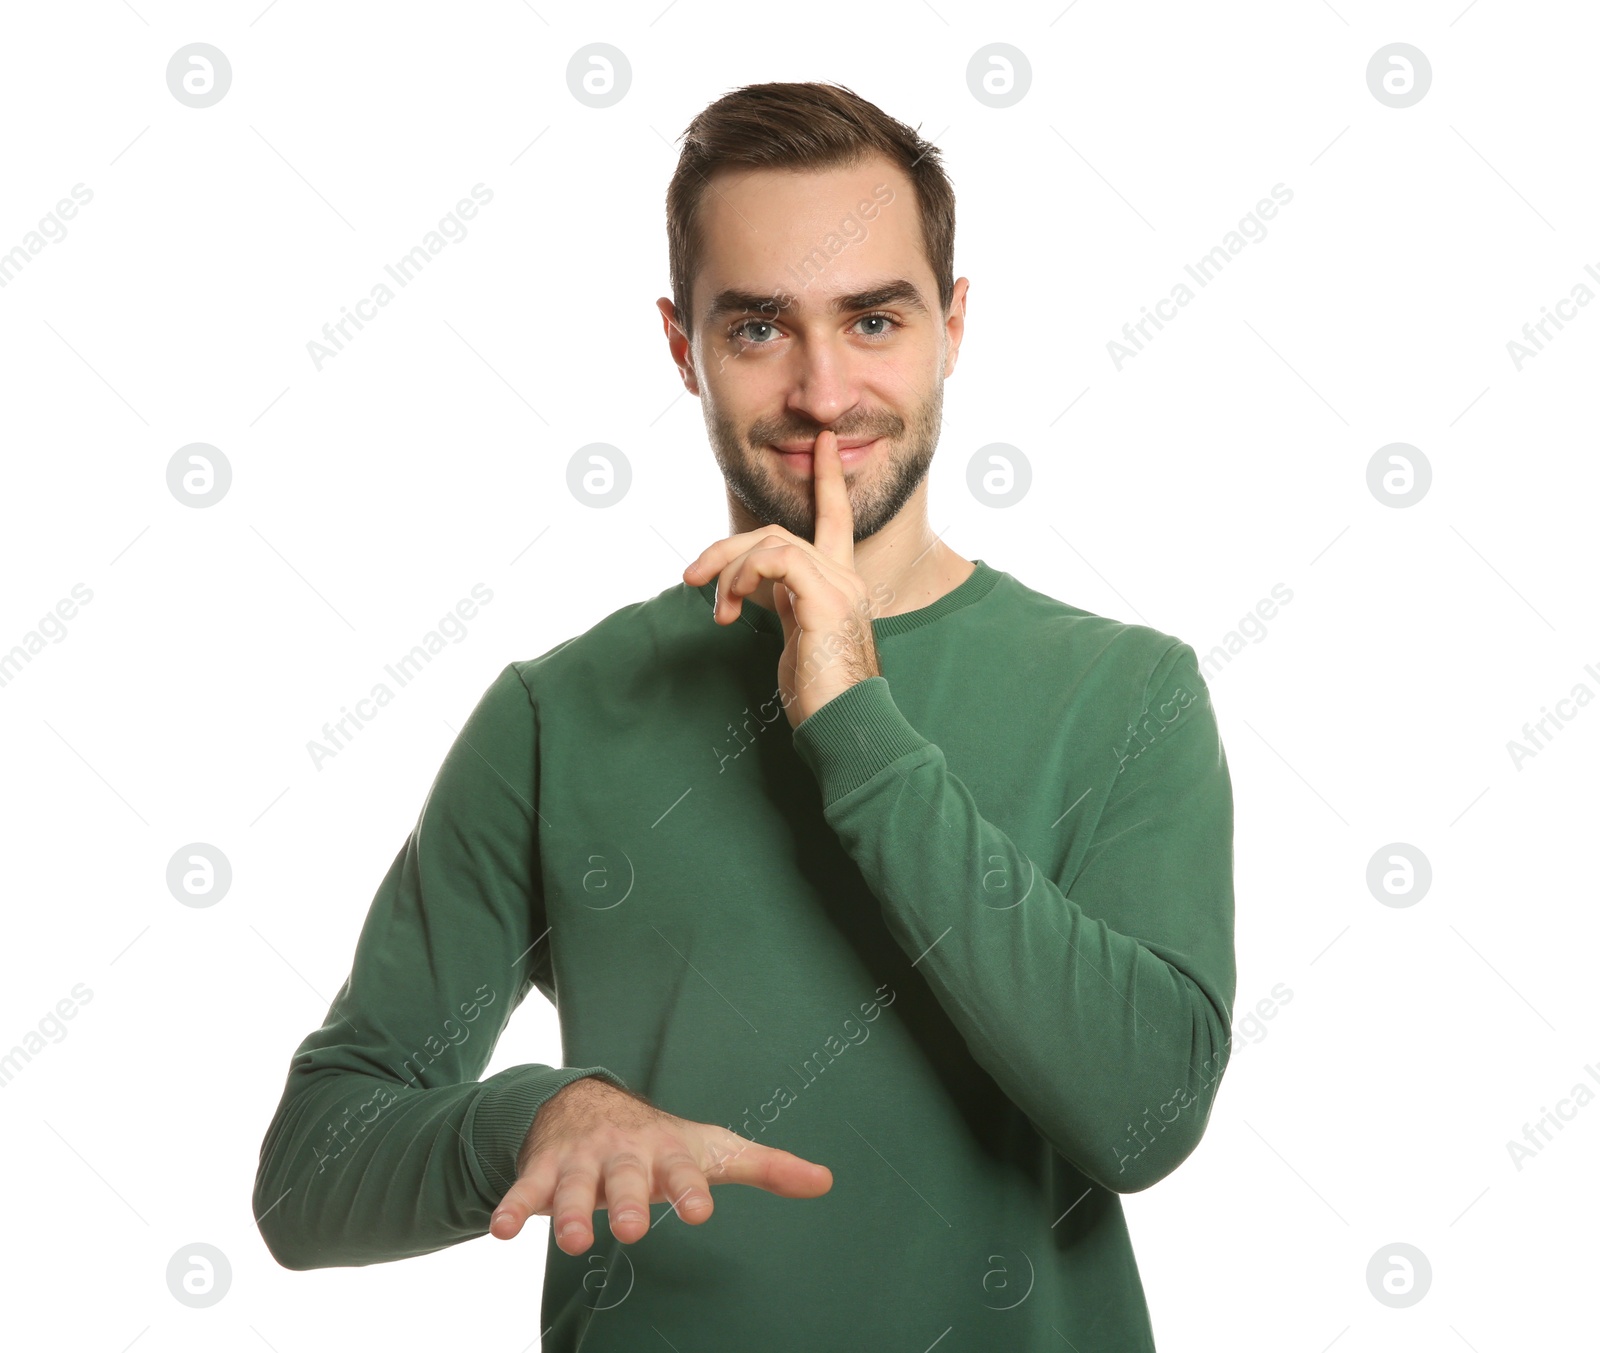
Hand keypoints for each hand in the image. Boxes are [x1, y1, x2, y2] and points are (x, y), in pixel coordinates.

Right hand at [489, 1076, 832, 1254]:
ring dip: (569, 1211)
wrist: (589, 1102)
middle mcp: (624, 1152)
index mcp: (668, 1150)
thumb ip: (767, 1168)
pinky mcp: (543, 1170)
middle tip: (630, 1228)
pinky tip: (500, 1230)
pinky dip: (511, 1207)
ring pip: (573, 1185)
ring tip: (572, 1240)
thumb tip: (826, 1181)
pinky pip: (525, 1189)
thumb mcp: (714, 1149)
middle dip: (625, 1200)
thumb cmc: (664, 1141)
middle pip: (624, 1177)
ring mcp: (581, 1160)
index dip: (691, 1189)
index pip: (684, 1170)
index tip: (699, 1210)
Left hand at [683, 428, 880, 728]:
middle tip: (691, 577)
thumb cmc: (821, 696)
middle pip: (775, 532)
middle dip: (725, 549)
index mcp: (841, 582)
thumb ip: (788, 605)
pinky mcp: (825, 598)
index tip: (819, 442)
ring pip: (769, 542)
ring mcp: (839, 585)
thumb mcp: (799, 640)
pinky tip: (732, 607)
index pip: (834, 518)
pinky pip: (774, 559)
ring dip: (728, 571)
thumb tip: (759, 592)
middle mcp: (845, 576)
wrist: (846, 726)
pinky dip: (743, 576)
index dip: (826, 479)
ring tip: (718, 611)